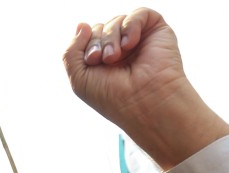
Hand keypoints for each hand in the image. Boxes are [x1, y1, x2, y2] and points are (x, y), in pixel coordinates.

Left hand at [63, 8, 228, 169]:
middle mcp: (121, 49)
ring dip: (112, 37)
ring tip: (116, 57)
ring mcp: (139, 40)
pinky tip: (130, 43)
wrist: (143, 103)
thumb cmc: (112, 97)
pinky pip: (140, 13)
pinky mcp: (157, 32)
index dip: (86, 43)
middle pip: (100, 27)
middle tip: (105, 59)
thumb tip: (81, 25)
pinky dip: (131, 25)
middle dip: (98, 40)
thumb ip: (71, 52)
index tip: (92, 61)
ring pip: (117, 20)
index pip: (88, 37)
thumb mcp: (79, 77)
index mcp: (103, 60)